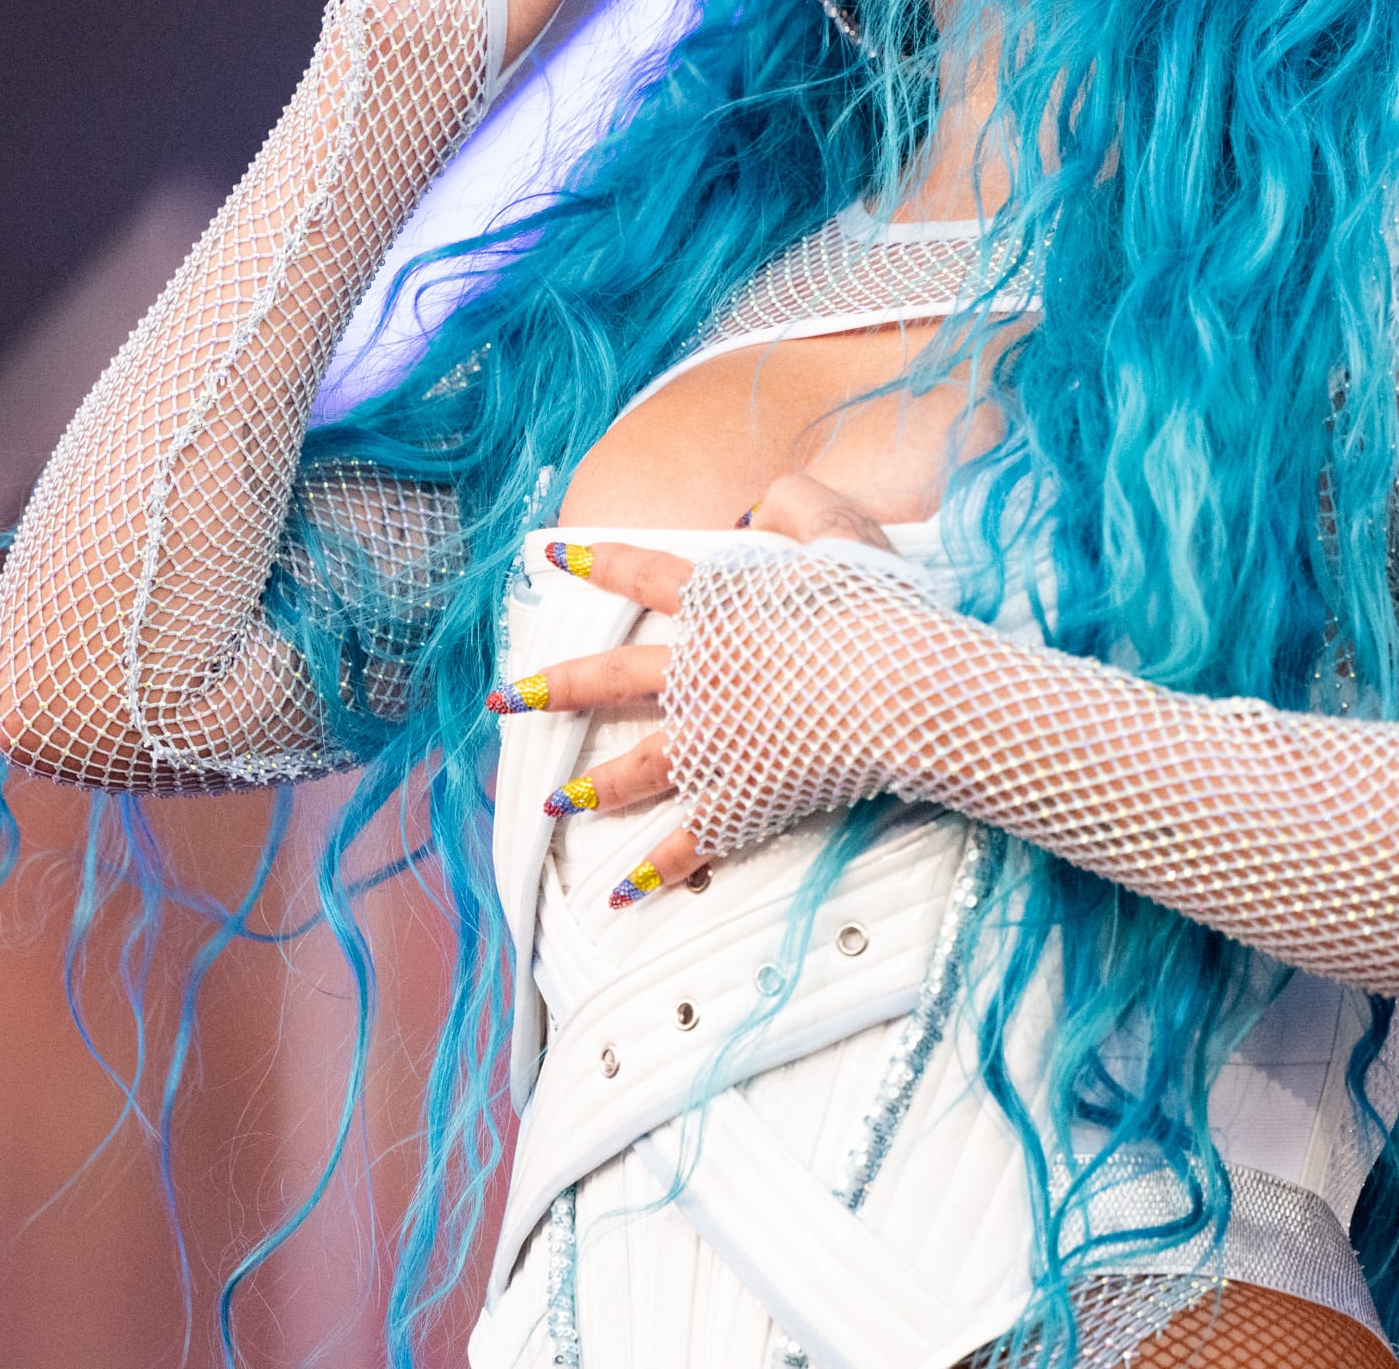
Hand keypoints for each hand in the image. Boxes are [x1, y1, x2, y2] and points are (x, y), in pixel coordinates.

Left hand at [483, 473, 931, 904]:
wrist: (895, 690)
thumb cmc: (878, 609)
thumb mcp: (842, 533)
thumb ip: (798, 504)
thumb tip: (760, 505)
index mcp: (719, 605)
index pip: (641, 574)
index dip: (593, 560)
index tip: (549, 555)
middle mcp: (698, 674)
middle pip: (607, 680)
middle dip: (550, 690)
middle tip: (503, 699)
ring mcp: (711, 743)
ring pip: (633, 769)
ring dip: (590, 790)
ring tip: (553, 802)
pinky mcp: (738, 800)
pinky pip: (686, 844)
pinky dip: (653, 873)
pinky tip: (621, 895)